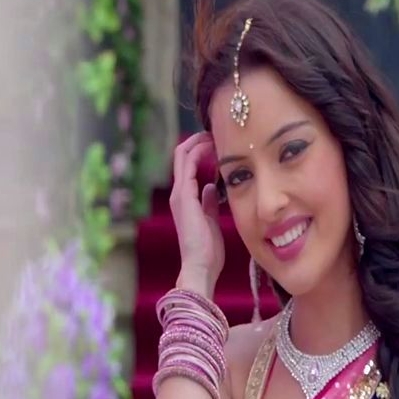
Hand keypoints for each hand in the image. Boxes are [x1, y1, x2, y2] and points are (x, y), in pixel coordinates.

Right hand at [169, 132, 223, 298]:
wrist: (200, 266)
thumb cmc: (208, 250)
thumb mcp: (211, 220)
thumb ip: (209, 203)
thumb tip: (211, 187)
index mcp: (185, 199)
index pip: (188, 165)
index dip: (201, 150)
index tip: (218, 143)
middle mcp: (179, 193)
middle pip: (182, 155)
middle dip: (199, 140)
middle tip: (216, 131)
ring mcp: (179, 194)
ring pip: (183, 156)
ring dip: (199, 142)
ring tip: (215, 134)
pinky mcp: (184, 197)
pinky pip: (188, 166)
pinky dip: (200, 152)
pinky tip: (214, 147)